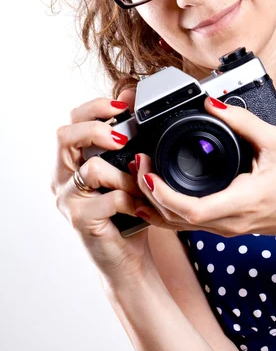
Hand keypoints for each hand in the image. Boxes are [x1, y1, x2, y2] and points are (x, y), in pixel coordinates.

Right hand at [52, 90, 152, 279]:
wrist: (127, 257)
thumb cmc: (125, 209)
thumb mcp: (126, 167)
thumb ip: (125, 136)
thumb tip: (129, 94)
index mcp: (70, 159)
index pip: (71, 121)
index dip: (95, 108)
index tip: (122, 105)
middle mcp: (61, 176)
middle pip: (65, 136)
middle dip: (97, 129)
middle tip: (122, 138)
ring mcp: (67, 199)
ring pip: (91, 168)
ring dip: (125, 174)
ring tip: (140, 185)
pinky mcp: (81, 220)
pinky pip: (110, 198)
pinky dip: (131, 198)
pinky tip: (139, 206)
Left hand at [134, 97, 275, 239]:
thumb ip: (243, 121)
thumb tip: (213, 103)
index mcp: (243, 201)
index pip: (194, 210)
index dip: (164, 194)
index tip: (150, 172)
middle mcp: (229, 221)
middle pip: (176, 218)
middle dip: (150, 192)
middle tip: (139, 163)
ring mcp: (225, 228)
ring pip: (177, 225)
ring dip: (154, 201)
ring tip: (141, 173)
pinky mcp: (223, 226)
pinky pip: (185, 225)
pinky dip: (164, 211)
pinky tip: (151, 196)